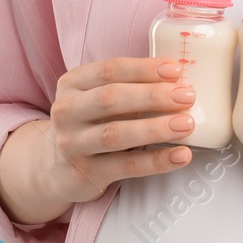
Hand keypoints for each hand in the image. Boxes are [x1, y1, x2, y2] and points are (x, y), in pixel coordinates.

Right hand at [42, 56, 197, 205]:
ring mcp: (73, 145)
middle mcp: (66, 112)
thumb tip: (178, 81)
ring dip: (155, 128)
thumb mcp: (95, 98)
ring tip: (186, 124)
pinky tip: (181, 155)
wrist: (56, 168)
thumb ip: (128, 87)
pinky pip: (126, 166)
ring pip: (116, 134)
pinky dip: (157, 161)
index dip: (144, 69)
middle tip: (186, 96)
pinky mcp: (86, 174)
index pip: (109, 70)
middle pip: (111, 99)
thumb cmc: (89, 124)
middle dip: (152, 96)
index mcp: (72, 84)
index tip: (175, 70)